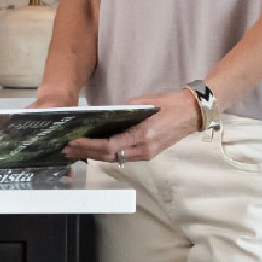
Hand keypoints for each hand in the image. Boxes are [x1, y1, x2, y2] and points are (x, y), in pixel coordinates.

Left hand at [64, 88, 202, 162]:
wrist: (193, 114)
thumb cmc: (169, 103)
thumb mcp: (144, 101)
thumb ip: (124, 111)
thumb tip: (105, 116)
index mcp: (143, 135)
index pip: (110, 146)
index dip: (90, 146)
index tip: (74, 141)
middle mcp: (144, 149)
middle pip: (109, 156)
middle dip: (86, 153)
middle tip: (68, 149)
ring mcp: (147, 154)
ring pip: (115, 160)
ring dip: (94, 156)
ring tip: (76, 152)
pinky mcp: (148, 155)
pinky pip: (124, 158)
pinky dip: (107, 156)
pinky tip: (94, 152)